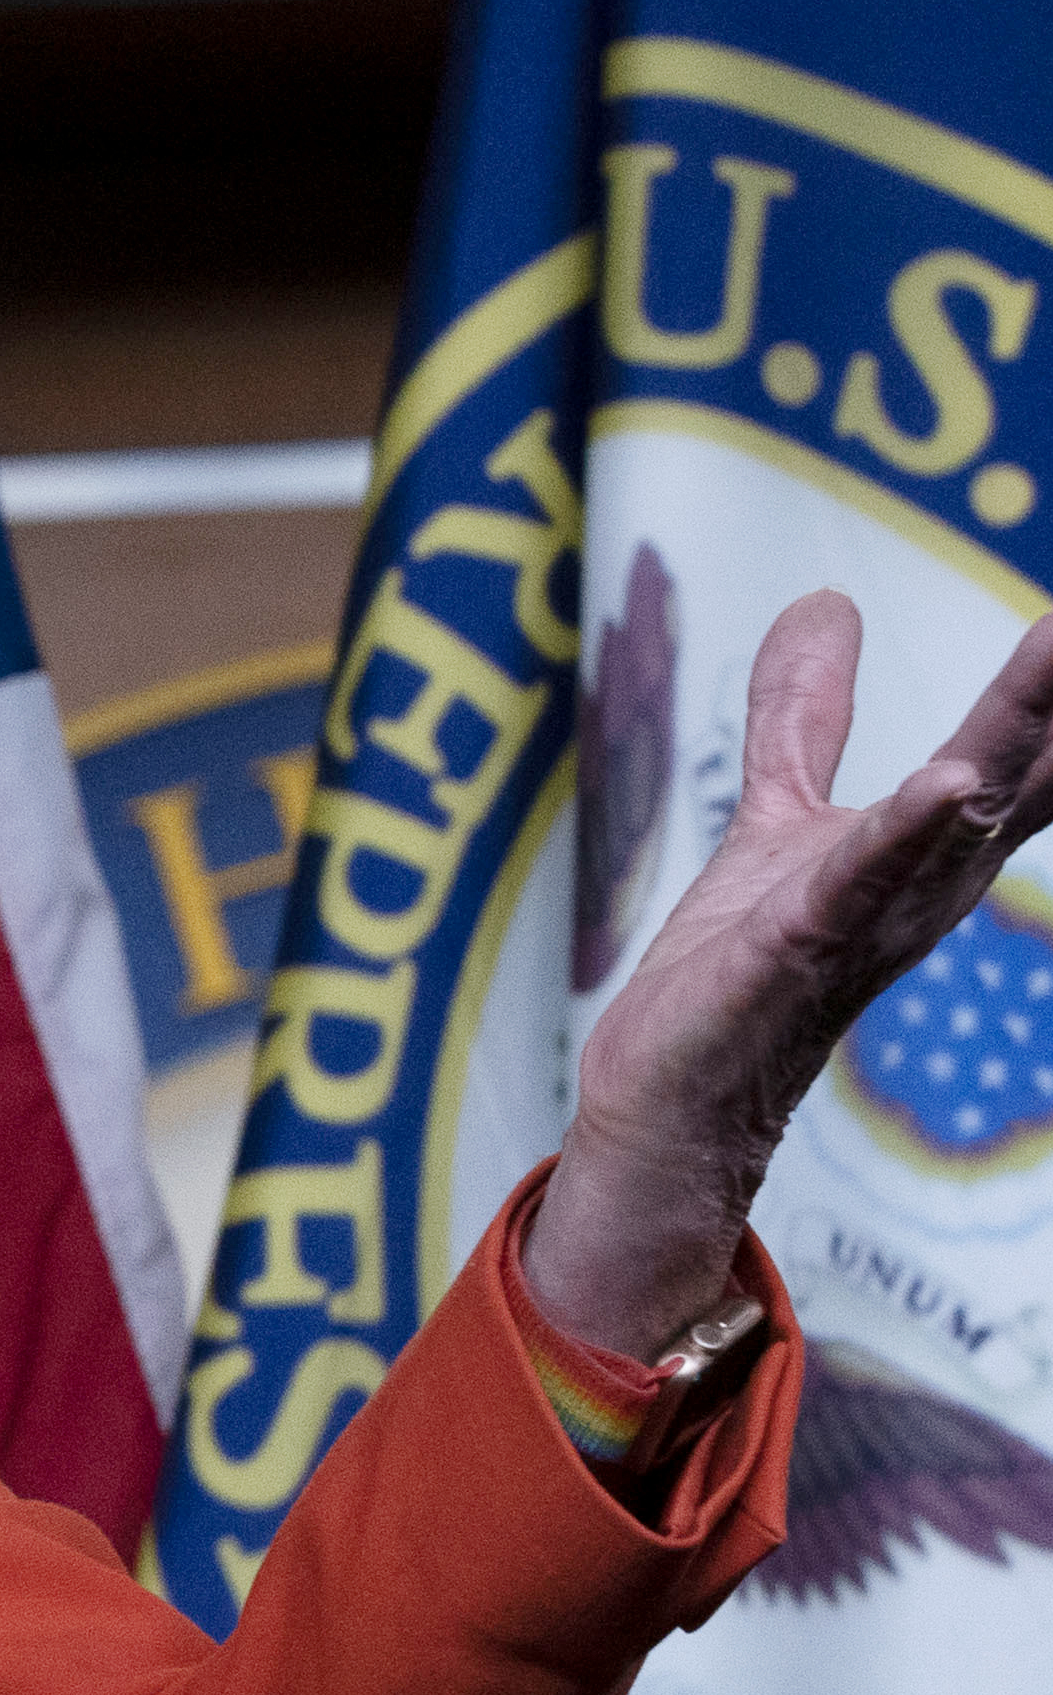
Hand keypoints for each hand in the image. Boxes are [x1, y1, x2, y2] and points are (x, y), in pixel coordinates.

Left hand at [528, 590, 1052, 1356]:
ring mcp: (869, 914)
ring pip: (960, 810)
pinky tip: (948, 781)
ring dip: (1015, 729)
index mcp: (935, 845)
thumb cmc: (742, 963)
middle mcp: (928, 880)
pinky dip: (904, 829)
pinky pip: (860, 879)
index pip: (1030, 747)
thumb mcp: (782, 810)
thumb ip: (805, 713)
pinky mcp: (795, 946)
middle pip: (1023, 767)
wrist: (677, 1094)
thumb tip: (827, 601)